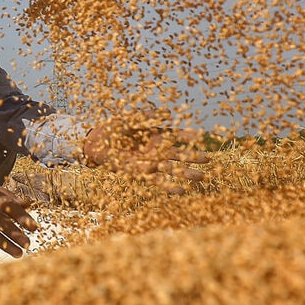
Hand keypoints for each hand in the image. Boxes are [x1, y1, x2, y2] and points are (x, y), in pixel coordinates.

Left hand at [81, 119, 208, 192]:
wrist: (95, 143)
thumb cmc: (113, 129)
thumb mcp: (131, 119)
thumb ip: (148, 117)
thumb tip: (168, 113)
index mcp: (156, 135)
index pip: (177, 135)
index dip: (189, 137)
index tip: (201, 138)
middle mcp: (156, 150)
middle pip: (180, 154)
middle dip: (194, 157)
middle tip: (209, 160)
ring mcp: (150, 162)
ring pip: (173, 169)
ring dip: (187, 173)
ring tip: (202, 178)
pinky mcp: (142, 173)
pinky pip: (159, 181)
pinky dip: (170, 187)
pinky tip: (182, 191)